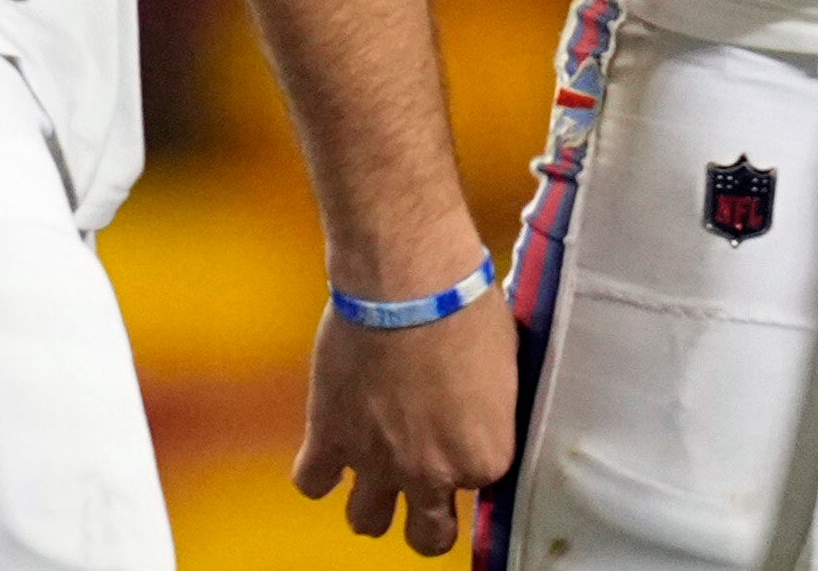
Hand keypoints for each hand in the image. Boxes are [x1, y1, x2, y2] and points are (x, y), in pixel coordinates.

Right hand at [292, 293, 517, 554]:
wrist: (408, 279)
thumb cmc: (465, 306)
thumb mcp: (505, 363)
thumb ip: (492, 410)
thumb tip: (482, 409)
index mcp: (484, 457)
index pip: (480, 484)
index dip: (468, 456)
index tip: (462, 435)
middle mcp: (432, 474)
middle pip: (428, 537)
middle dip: (427, 520)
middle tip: (424, 492)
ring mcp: (377, 462)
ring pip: (367, 523)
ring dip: (371, 503)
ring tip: (374, 474)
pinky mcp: (330, 437)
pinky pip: (312, 483)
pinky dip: (317, 471)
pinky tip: (328, 447)